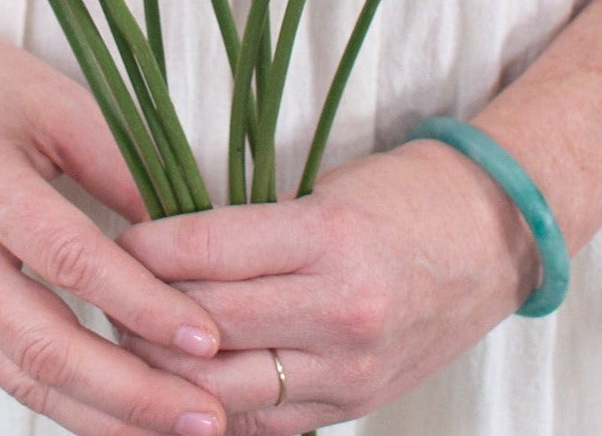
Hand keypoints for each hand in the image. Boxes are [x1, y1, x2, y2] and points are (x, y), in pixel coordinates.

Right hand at [0, 0, 229, 435]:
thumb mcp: (56, 100)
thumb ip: (122, 166)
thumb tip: (194, 235)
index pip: (73, 262)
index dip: (144, 307)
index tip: (208, 338)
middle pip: (43, 346)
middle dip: (131, 394)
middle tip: (206, 415)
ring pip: (22, 376)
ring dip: (103, 415)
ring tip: (175, 429)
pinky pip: (5, 365)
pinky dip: (67, 396)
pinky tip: (120, 409)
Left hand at [117, 140, 539, 434]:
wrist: (494, 236)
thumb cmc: (405, 196)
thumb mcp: (327, 190)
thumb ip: (251, 228)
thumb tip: (164, 249)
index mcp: (329, 237)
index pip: (206, 250)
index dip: (146, 247)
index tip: (113, 239)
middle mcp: (338, 310)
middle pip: (205, 324)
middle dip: (142, 311)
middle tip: (107, 290)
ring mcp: (348, 370)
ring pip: (223, 388)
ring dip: (166, 370)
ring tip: (131, 341)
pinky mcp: (353, 406)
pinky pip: (264, 426)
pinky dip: (215, 408)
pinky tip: (182, 388)